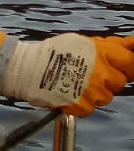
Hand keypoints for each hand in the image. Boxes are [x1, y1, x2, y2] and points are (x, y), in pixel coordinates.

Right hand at [0, 34, 133, 114]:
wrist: (27, 68)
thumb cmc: (55, 52)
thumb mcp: (82, 42)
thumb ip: (108, 46)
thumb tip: (132, 44)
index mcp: (103, 54)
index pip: (131, 63)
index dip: (128, 66)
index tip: (122, 67)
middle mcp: (101, 73)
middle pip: (119, 83)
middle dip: (108, 80)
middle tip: (90, 75)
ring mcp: (93, 92)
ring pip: (105, 97)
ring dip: (95, 93)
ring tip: (75, 84)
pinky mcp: (83, 107)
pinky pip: (90, 109)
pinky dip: (82, 104)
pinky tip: (69, 94)